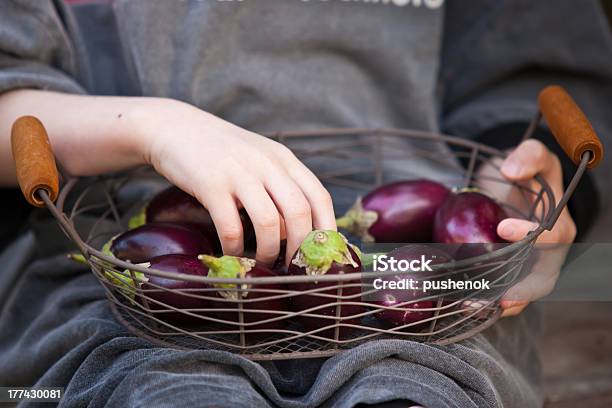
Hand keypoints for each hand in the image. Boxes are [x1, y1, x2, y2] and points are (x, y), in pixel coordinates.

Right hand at [137, 99, 335, 264]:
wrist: (175, 127)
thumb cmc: (221, 151)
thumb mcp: (259, 160)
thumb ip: (279, 190)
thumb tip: (294, 232)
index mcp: (283, 158)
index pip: (319, 196)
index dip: (326, 229)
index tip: (321, 253)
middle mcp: (266, 164)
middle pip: (299, 212)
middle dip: (300, 247)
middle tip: (292, 266)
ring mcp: (239, 172)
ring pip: (269, 222)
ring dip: (269, 251)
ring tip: (263, 262)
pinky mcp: (211, 184)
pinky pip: (231, 226)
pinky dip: (234, 247)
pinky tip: (231, 253)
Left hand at [476, 139, 575, 316]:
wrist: (510, 190)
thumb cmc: (525, 174)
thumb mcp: (532, 154)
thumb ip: (528, 155)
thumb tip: (511, 169)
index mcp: (559, 225)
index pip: (553, 236)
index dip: (531, 235)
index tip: (503, 228)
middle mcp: (549, 254)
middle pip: (543, 279)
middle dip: (521, 290)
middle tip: (496, 296)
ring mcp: (530, 270)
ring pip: (523, 295)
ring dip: (498, 304)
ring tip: (471, 306)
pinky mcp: (510, 277)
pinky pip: (504, 298)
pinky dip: (487, 304)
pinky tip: (464, 305)